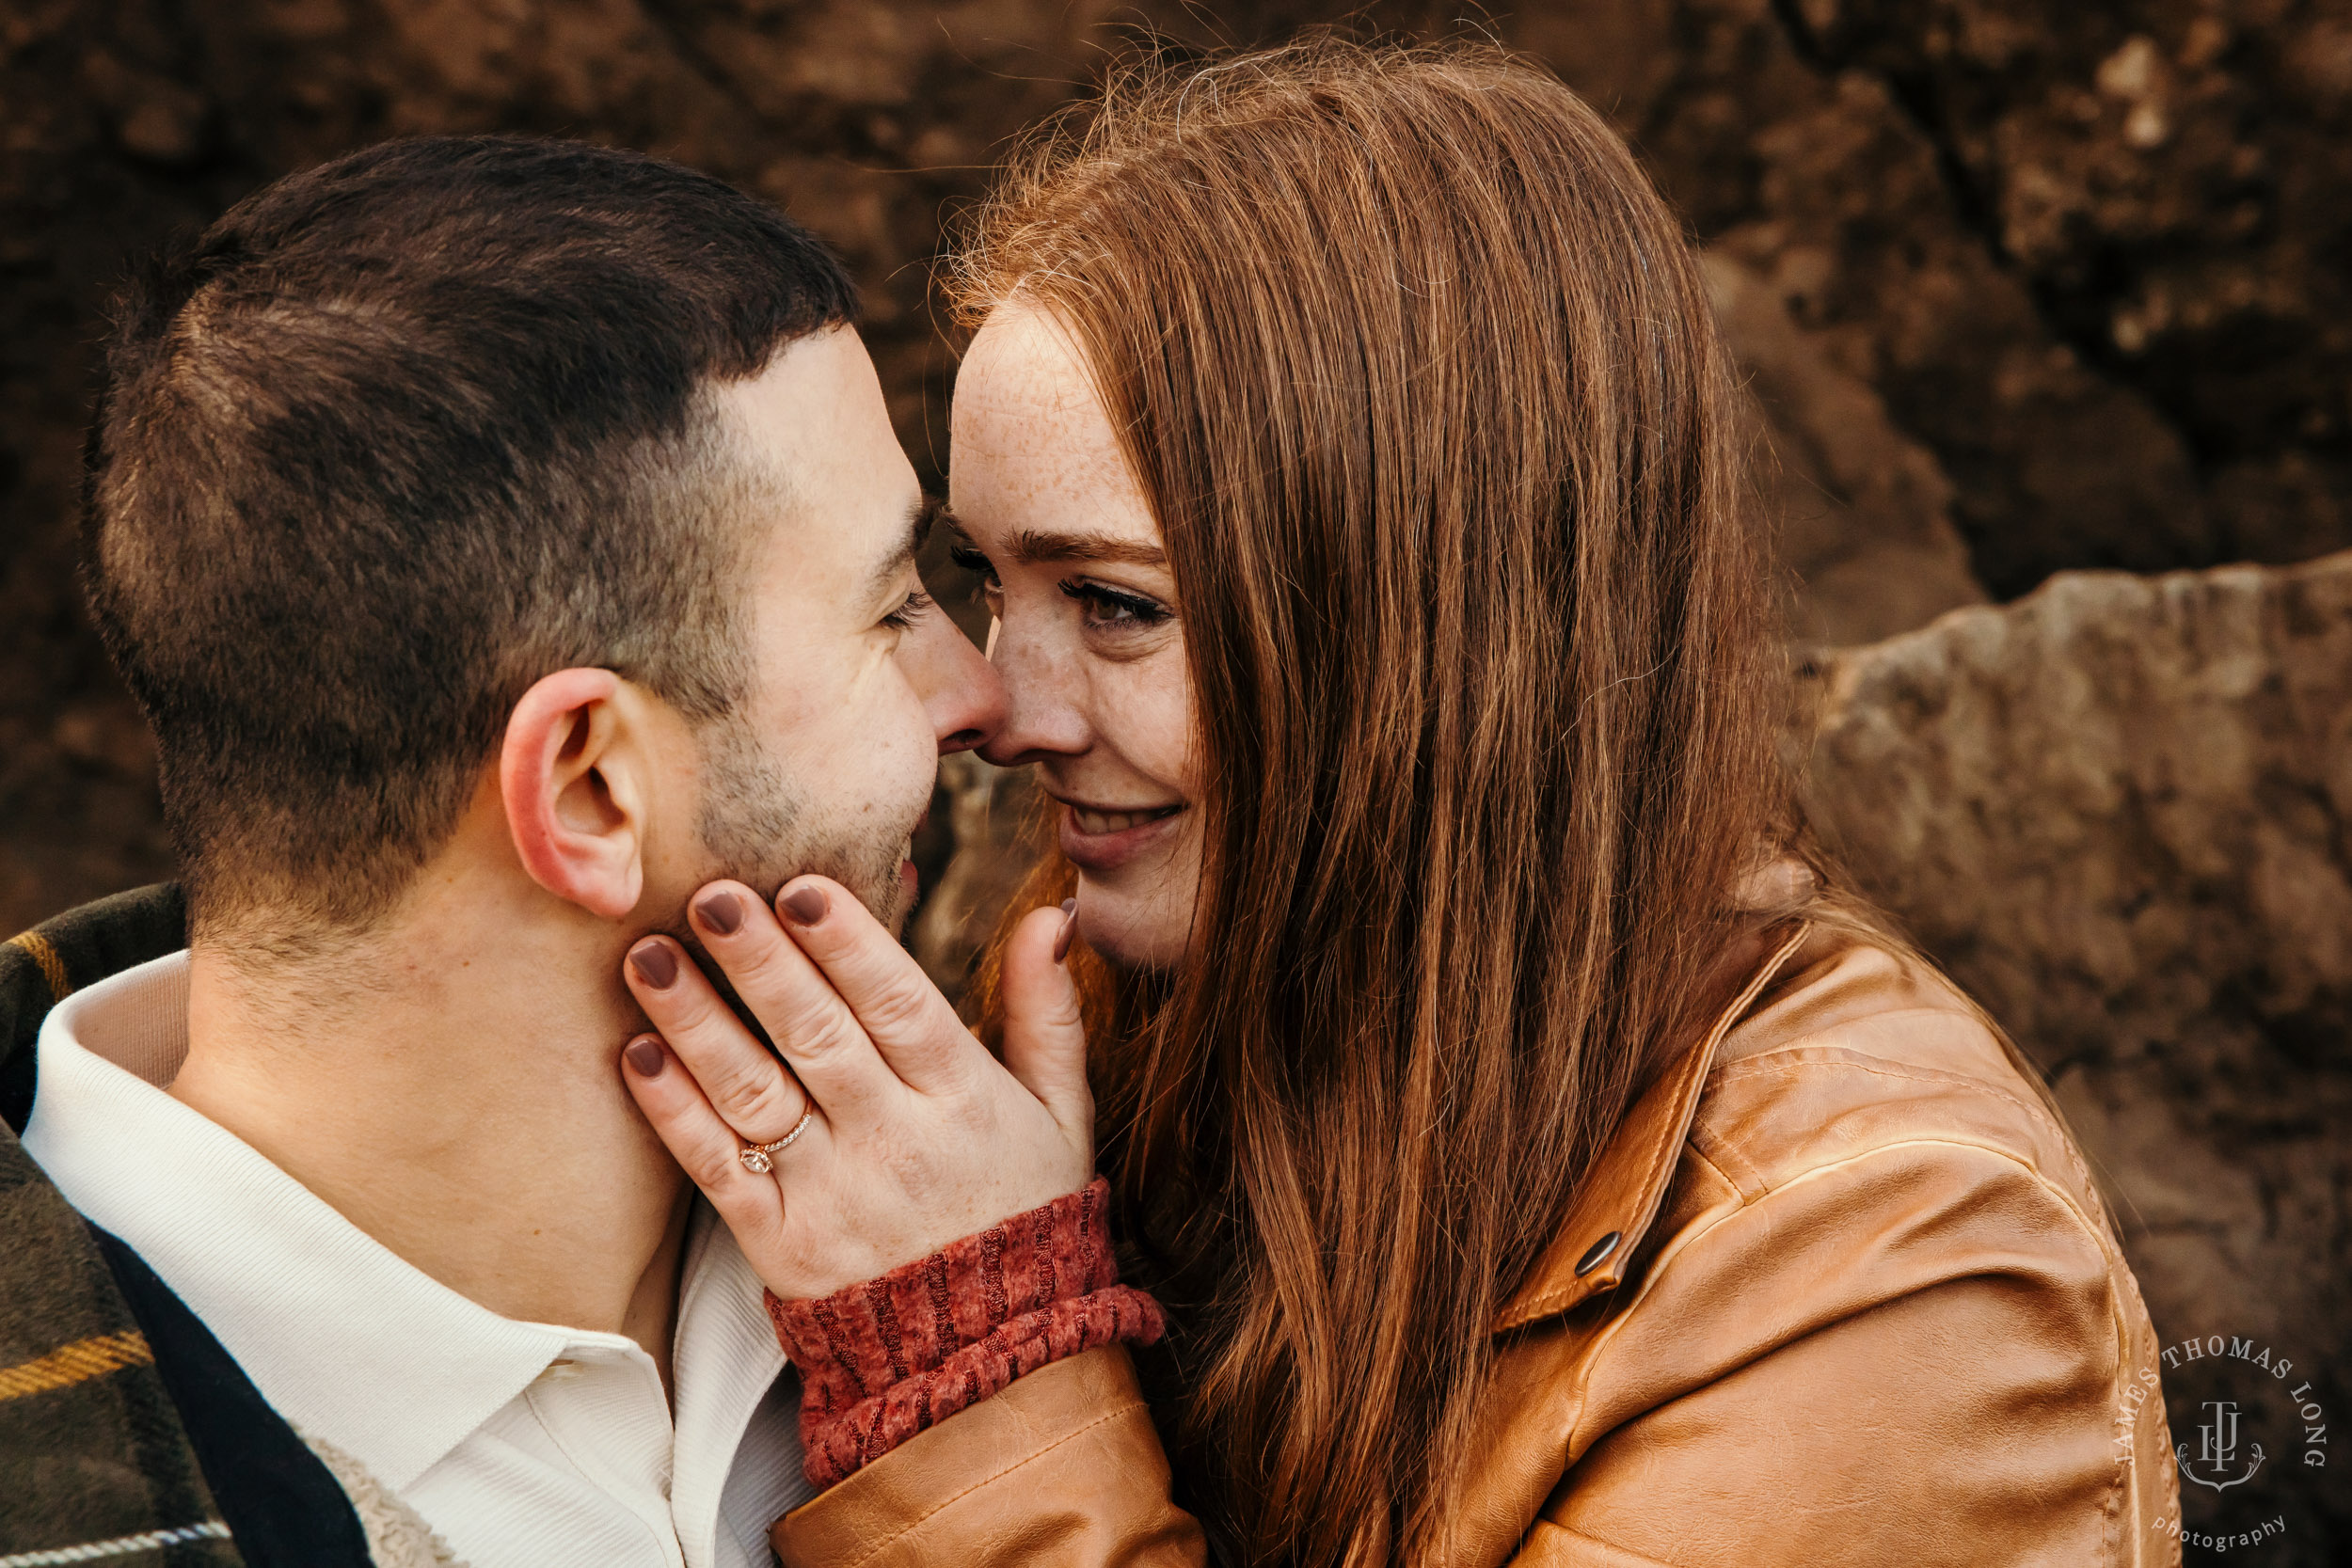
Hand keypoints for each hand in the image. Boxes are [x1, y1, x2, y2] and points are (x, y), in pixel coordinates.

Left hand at [618, 875, 1090, 1299]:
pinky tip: (639, 1054)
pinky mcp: (782, 1245)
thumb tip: (1056, 916)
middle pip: (818, 1037)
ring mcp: (833, 1196)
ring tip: (648, 956)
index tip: (800, 887)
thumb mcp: (1061, 1110)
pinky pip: (718, 1170)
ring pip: (756, 1093)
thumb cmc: (1020, 1208)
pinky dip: (675, 1112)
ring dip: (697, 1021)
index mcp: (963, 1099)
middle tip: (709, 896)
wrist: (992, 1353)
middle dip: (760, 962)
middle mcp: (896, 1143)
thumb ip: (1049, 1011)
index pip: (900, 1005)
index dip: (850, 944)